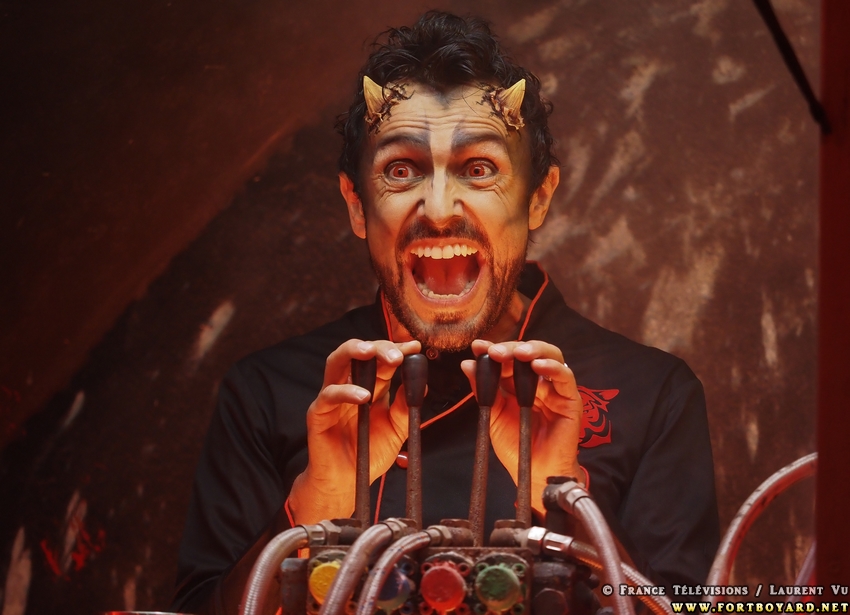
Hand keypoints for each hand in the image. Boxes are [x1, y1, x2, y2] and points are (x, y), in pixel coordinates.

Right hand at [289, 338, 420, 523]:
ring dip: (353, 352)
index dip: (397, 350)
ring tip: (371, 351)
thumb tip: (422, 385)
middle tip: (397, 353)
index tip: (415, 347)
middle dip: (378, 347)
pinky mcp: (318, 414)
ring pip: (335, 363)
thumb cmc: (369, 454)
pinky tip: (363, 396)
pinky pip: (328, 395)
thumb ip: (405, 408)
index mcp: (370, 387)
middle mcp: (350, 386)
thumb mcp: (396, 431)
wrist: (347, 483)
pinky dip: (346, 392)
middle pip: (358, 354)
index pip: (381, 360)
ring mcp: (332, 398)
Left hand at [461, 339, 582, 515]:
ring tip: (518, 352)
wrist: (535, 474)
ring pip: (551, 356)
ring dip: (533, 350)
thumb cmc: (516, 446)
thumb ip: (483, 390)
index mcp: (517, 384)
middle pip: (529, 353)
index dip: (494, 350)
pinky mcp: (571, 399)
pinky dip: (552, 367)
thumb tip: (467, 364)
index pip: (508, 359)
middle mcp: (537, 382)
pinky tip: (538, 366)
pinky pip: (565, 377)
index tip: (478, 347)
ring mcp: (555, 389)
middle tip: (495, 352)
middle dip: (511, 348)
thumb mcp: (493, 416)